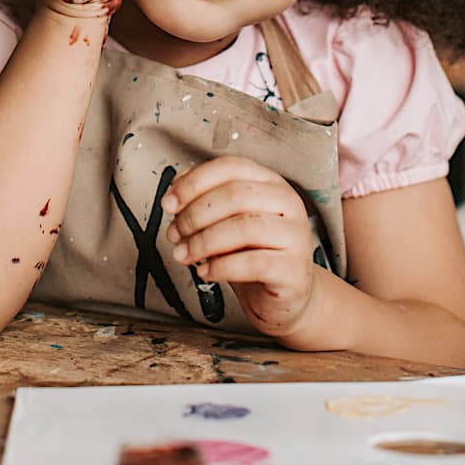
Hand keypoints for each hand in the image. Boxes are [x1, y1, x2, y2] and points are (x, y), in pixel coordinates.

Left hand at [162, 157, 317, 338]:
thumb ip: (206, 200)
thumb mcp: (228, 221)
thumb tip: (176, 188)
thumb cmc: (254, 254)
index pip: (231, 167)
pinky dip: (221, 267)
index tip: (169, 203)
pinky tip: (205, 271)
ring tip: (184, 254)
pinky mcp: (293, 269)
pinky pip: (253, 263)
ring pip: (243, 227)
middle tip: (174, 233)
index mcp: (270, 183)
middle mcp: (287, 203)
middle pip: (235, 195)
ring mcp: (295, 235)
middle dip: (195, 215)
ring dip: (203, 242)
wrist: (285, 297)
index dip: (195, 182)